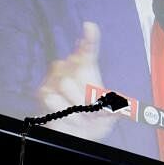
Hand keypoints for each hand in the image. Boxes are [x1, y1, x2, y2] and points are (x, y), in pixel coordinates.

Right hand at [37, 22, 117, 139]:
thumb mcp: (109, 113)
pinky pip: (54, 98)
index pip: (88, 51)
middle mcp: (70, 70)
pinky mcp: (44, 92)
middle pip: (79, 69)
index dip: (89, 39)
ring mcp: (55, 80)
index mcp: (87, 71)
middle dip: (89, 90)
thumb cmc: (92, 122)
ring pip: (66, 84)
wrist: (76, 137)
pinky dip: (65, 111)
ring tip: (82, 115)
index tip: (90, 27)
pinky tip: (70, 116)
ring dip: (77, 104)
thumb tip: (119, 98)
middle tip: (94, 107)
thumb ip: (114, 104)